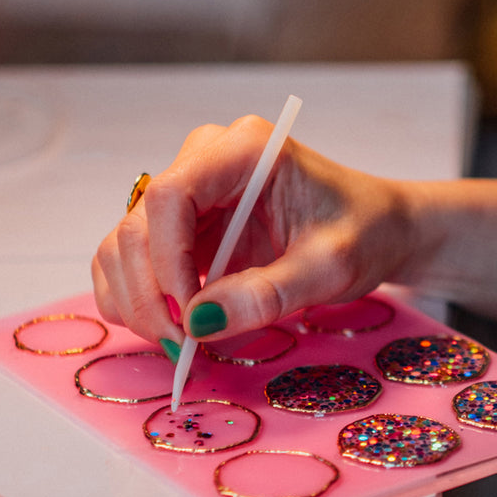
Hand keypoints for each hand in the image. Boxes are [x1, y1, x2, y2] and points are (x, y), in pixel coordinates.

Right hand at [92, 116, 414, 345]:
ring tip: (179, 342)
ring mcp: (182, 192)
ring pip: (121, 247)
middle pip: (136, 226)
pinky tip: (166, 326)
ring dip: (135, 302)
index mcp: (243, 150)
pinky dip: (131, 300)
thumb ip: (270, 293)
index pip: (170, 195)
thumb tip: (201, 323)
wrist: (375, 227)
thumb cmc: (364, 231)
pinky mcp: (173, 226)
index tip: (193, 316)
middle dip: (149, 295)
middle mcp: (201, 161)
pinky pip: (126, 261)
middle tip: (181, 346)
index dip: (168, 261)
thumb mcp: (331, 266)